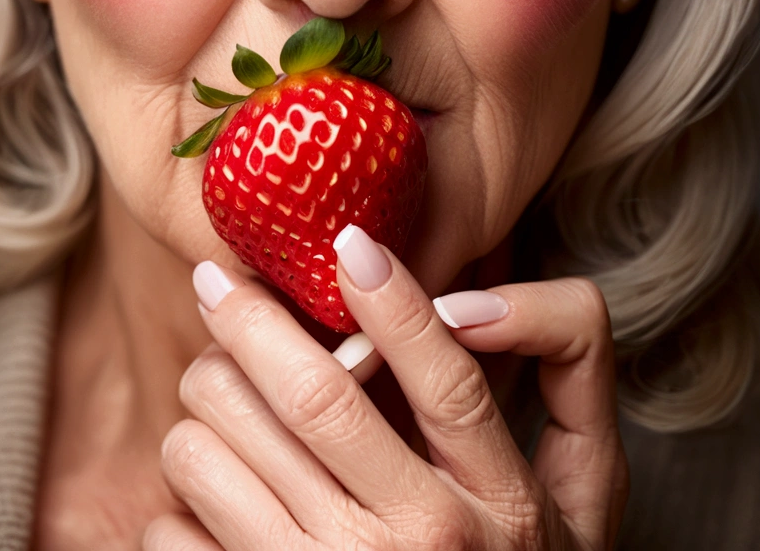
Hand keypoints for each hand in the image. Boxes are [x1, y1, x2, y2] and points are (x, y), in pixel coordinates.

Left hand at [144, 227, 627, 549]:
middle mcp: (421, 547)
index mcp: (501, 504)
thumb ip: (567, 368)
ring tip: (222, 393)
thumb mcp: (584, 485)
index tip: (347, 240)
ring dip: (203, 401)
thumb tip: (468, 298)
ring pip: (218, 450)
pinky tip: (218, 493)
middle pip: (310, 396)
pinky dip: (180, 493)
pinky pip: (175, 527)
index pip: (447, 377)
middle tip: (218, 283)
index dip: (394, 297)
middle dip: (244, 318)